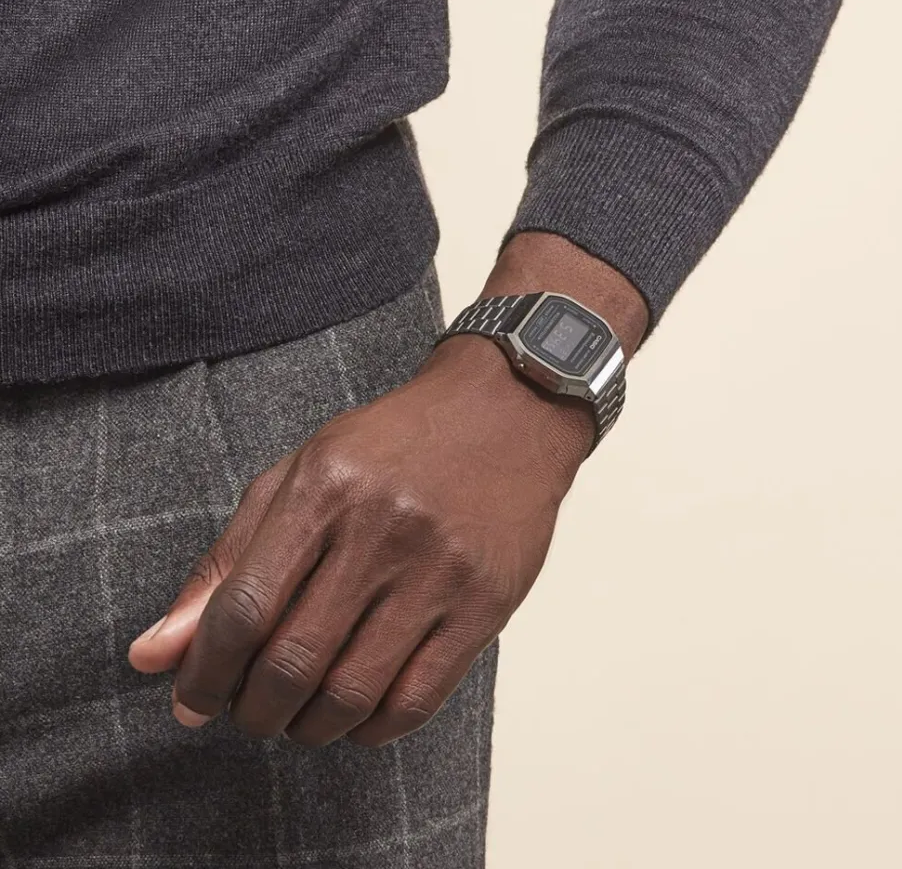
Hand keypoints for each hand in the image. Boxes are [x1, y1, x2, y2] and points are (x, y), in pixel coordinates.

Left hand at [128, 232, 647, 747]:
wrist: (505, 415)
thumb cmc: (393, 445)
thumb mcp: (300, 474)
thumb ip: (228, 561)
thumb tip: (153, 654)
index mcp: (325, 488)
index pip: (243, 609)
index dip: (203, 673)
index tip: (192, 699)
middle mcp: (382, 531)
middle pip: (292, 663)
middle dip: (252, 710)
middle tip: (248, 709)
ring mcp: (440, 571)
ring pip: (353, 695)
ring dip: (309, 727)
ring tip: (299, 714)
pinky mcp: (485, 604)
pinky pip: (417, 700)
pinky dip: (372, 729)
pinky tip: (357, 714)